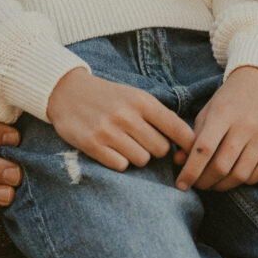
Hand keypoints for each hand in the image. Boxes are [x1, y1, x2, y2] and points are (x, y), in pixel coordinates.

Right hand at [47, 68, 195, 172]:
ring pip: (142, 160)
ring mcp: (109, 131)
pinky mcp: (92, 145)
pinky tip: (111, 149)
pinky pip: (121, 166)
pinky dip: (119, 161)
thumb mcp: (135, 96)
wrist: (67, 92)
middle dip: (156, 149)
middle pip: (161, 149)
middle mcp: (127, 115)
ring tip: (125, 143)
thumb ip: (159, 115)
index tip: (191, 153)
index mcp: (142, 101)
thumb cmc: (108, 97)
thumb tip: (188, 141)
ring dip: (137, 156)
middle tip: (143, 141)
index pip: (177, 128)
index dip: (188, 144)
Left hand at [175, 66, 257, 191]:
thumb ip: (193, 137)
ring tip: (214, 184)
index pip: (204, 149)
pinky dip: (247, 181)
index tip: (181, 184)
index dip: (191, 171)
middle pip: (222, 166)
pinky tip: (237, 176)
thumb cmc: (228, 100)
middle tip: (198, 185)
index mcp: (223, 113)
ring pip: (241, 174)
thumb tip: (179, 162)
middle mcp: (245, 124)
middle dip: (205, 182)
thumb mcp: (207, 112)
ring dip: (224, 185)